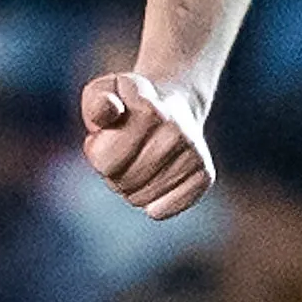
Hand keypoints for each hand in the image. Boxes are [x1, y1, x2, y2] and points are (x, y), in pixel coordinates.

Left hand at [81, 73, 213, 219]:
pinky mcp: (204, 175)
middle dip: (112, 171)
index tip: (105, 134)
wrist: (172, 104)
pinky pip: (164, 210)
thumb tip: (108, 110)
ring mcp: (194, 154)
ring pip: (140, 199)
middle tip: (121, 150)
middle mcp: (178, 131)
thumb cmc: (127, 104)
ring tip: (137, 161)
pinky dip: (151, 204)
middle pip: (123, 181)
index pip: (105, 161)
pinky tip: (153, 180)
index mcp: (150, 109)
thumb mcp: (103, 91)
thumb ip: (97, 102)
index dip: (96, 151)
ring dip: (129, 187)